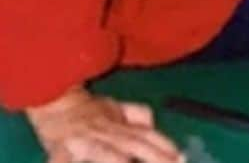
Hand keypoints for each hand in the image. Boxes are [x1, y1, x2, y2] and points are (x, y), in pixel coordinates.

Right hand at [27, 88, 180, 162]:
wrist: (55, 103)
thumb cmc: (88, 112)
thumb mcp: (116, 108)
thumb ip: (137, 116)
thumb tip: (154, 125)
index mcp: (118, 124)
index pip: (147, 135)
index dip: (164, 146)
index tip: (181, 158)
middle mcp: (105, 131)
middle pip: (134, 145)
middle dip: (154, 157)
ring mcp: (84, 142)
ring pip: (107, 154)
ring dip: (120, 160)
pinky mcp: (61, 153)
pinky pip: (67, 161)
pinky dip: (75, 162)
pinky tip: (90, 162)